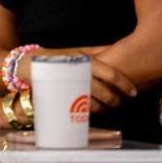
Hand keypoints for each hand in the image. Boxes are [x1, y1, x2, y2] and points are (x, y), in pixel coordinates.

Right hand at [18, 46, 135, 111]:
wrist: (28, 63)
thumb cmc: (56, 57)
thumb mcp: (77, 51)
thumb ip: (97, 52)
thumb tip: (117, 51)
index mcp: (85, 60)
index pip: (111, 73)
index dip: (124, 84)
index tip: (133, 92)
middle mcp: (78, 71)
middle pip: (103, 90)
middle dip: (114, 100)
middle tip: (118, 103)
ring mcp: (69, 84)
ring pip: (92, 100)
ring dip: (101, 107)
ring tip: (105, 108)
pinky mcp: (60, 94)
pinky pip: (78, 106)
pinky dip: (87, 111)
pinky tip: (90, 111)